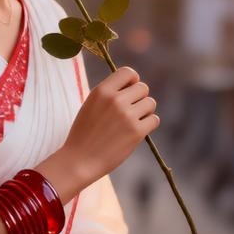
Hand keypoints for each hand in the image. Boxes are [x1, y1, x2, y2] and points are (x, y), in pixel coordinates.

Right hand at [63, 66, 159, 186]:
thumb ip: (110, 93)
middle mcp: (116, 100)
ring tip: (131, 122)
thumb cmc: (84, 134)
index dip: (133, 81)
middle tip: (130, 112)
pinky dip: (148, 125)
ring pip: (151, 103)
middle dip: (139, 98)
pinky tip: (136, 132)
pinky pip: (154, 120)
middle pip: (143, 88)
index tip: (129, 91)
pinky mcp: (137, 132)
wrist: (79, 160)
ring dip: (145, 112)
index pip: (128, 72)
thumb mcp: (90, 105)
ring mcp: (127, 116)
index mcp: (102, 91)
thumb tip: (133, 85)